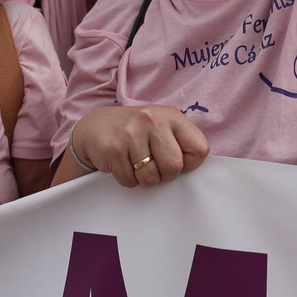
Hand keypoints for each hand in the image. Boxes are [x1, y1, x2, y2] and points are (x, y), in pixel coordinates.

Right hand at [70, 105, 209, 188]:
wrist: (97, 127)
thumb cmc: (138, 132)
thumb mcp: (162, 126)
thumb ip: (181, 142)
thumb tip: (196, 171)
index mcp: (171, 115)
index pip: (199, 149)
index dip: (189, 163)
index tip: (177, 160)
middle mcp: (152, 120)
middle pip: (174, 166)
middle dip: (165, 175)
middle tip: (154, 166)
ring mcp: (131, 134)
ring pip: (151, 178)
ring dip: (144, 179)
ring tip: (137, 163)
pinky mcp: (114, 149)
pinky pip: (130, 180)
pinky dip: (128, 179)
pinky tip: (123, 164)